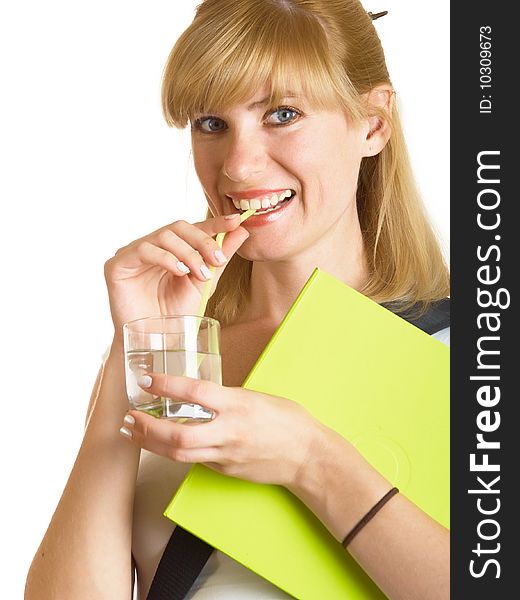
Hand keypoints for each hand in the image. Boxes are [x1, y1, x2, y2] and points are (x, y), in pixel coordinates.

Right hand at [104, 214, 248, 335]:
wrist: (156, 343)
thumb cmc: (176, 316)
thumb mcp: (204, 283)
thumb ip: (220, 257)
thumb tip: (241, 231)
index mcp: (170, 250)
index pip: (192, 228)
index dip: (214, 223)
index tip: (236, 222)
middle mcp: (150, 247)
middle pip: (178, 227)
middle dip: (202, 241)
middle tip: (218, 260)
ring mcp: (132, 254)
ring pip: (163, 236)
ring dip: (187, 253)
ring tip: (199, 274)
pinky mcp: (116, 265)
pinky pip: (143, 250)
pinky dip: (166, 258)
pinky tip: (180, 272)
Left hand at [119, 373, 322, 486]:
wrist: (306, 456)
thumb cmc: (287, 420)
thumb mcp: (256, 397)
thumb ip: (226, 397)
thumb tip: (199, 395)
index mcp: (238, 405)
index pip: (195, 392)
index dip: (166, 385)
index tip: (147, 380)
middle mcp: (229, 431)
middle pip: (177, 434)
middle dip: (147, 427)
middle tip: (129, 417)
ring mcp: (226, 454)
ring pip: (179, 453)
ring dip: (151, 443)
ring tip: (133, 432)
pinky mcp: (225, 469)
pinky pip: (194, 460)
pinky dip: (174, 451)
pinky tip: (162, 444)